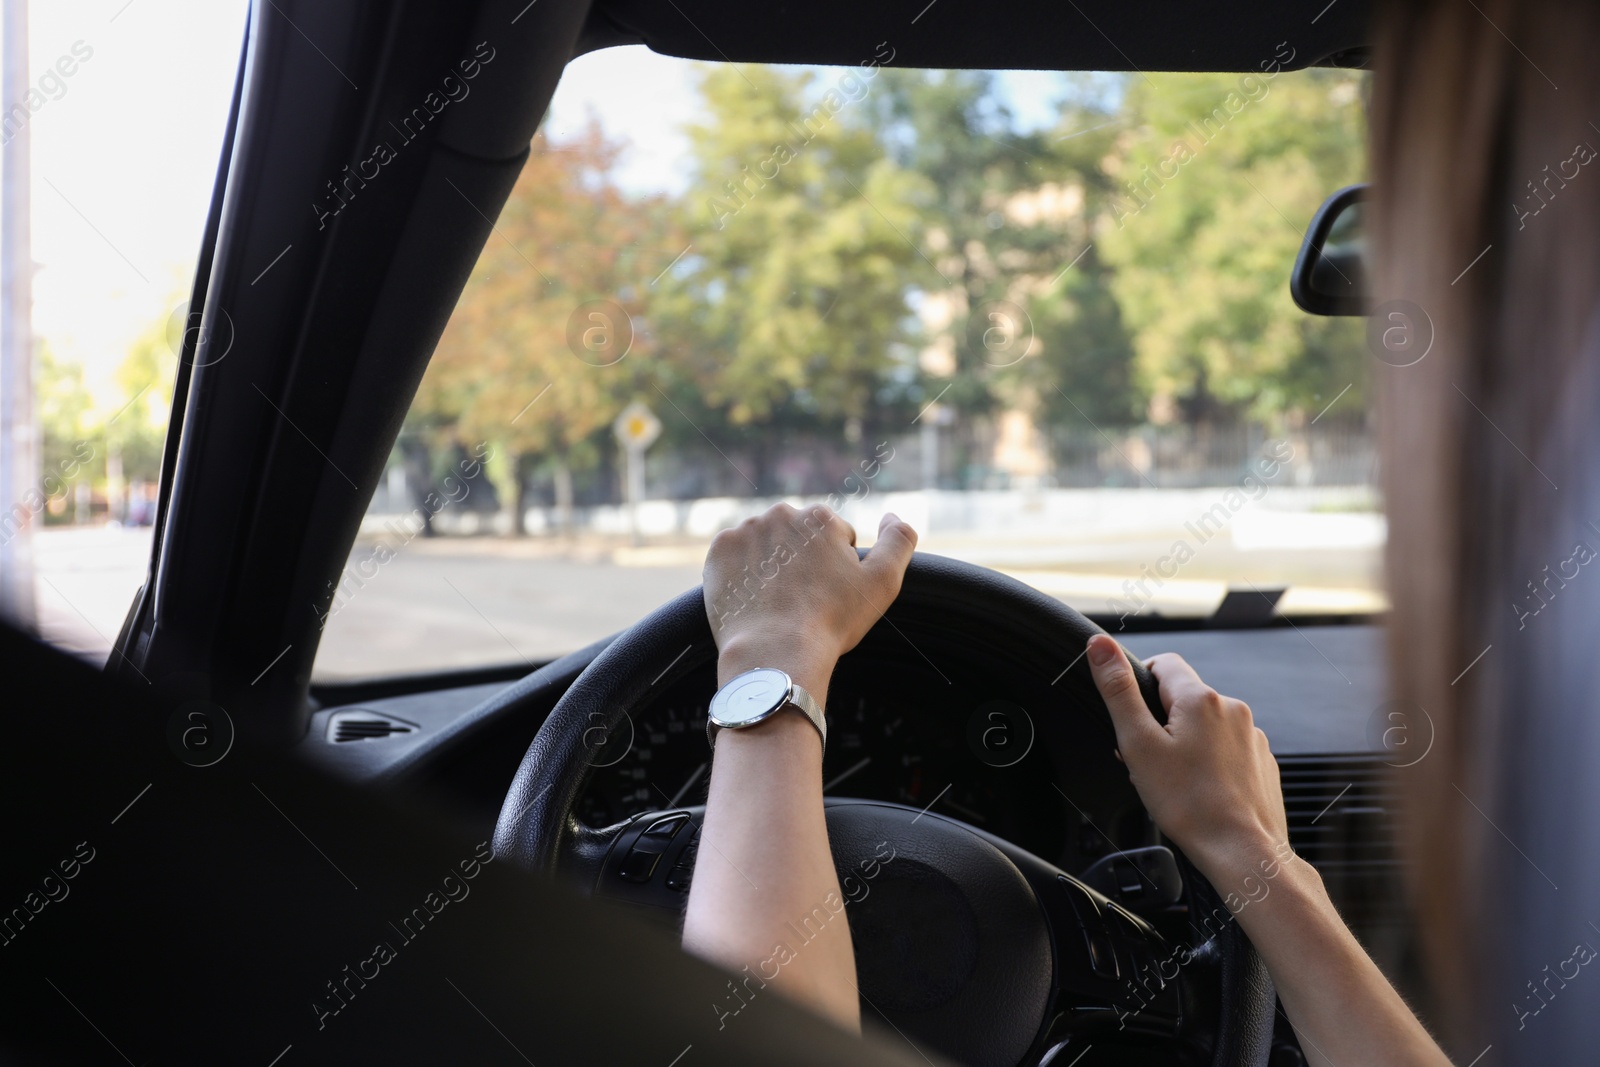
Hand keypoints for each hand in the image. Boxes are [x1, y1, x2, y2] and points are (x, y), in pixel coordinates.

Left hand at [703, 504, 917, 701]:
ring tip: (777, 601)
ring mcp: (746, 530)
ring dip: (772, 564)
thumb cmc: (832, 620)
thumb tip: (890, 515)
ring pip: (766, 545)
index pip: (834, 537)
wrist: (775, 650)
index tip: (828, 594)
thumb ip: (899, 541)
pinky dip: (743, 572)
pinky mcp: (720, 551)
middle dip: (802, 561)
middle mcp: (781, 514)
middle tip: (803, 599)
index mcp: (820, 517)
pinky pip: (735, 556)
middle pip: (798, 537)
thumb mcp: (882, 582)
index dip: (836, 568)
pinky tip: (753, 597)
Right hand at [1084, 634, 1288, 883]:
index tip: (1132, 717)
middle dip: (1159, 721)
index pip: (1162, 663)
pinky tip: (1198, 790)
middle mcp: (1232, 710)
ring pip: (1205, 725)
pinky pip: (1226, 749)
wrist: (1241, 850)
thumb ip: (1118, 690)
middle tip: (1146, 759)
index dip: (1139, 683)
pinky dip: (1208, 762)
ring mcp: (1251, 736)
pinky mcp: (1260, 762)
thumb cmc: (1189, 805)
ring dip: (1185, 743)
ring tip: (1173, 781)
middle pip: (1182, 698)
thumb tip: (1100, 647)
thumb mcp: (1138, 744)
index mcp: (1200, 699)